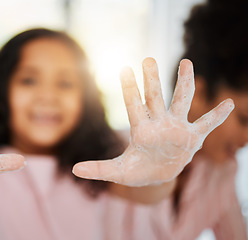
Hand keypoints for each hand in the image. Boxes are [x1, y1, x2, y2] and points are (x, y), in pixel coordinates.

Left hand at [73, 58, 233, 185]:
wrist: (156, 176)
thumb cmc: (136, 171)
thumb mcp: (118, 172)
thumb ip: (98, 169)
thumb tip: (74, 170)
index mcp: (140, 130)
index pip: (134, 106)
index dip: (130, 89)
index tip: (124, 69)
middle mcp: (158, 124)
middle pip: (155, 97)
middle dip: (152, 79)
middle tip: (148, 58)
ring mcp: (176, 129)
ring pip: (181, 102)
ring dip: (184, 83)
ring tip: (186, 61)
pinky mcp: (191, 138)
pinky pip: (206, 124)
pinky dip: (216, 116)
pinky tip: (228, 102)